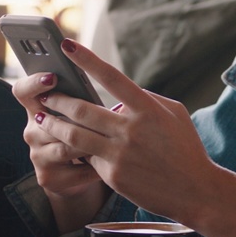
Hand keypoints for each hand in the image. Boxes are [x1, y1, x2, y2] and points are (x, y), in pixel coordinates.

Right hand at [13, 70, 103, 199]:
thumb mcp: (82, 113)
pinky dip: (96, 167)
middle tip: (97, 113)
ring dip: (90, 143)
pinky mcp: (47, 177)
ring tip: (110, 139)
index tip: (52, 77)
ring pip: (65, 146)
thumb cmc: (86, 133)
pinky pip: (76, 169)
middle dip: (75, 117)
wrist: (80, 174)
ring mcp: (37, 156)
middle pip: (48, 120)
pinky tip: (111, 163)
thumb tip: (104, 78)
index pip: (23, 91)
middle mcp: (32, 132)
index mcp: (37, 109)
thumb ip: (82, 99)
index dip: (33, 83)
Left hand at [32, 39, 217, 222]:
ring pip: (74, 135)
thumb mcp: (175, 114)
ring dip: (53, 124)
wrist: (194, 190)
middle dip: (58, 100)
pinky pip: (87, 158)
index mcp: (148, 109)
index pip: (111, 78)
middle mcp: (132, 129)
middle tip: (45, 94)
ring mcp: (120, 153)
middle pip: (82, 109)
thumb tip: (120, 92)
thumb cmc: (185, 148)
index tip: (67, 46)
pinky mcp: (113, 175)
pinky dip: (76, 150)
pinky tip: (65, 146)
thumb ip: (147, 99)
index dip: (87, 60)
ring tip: (41, 118)